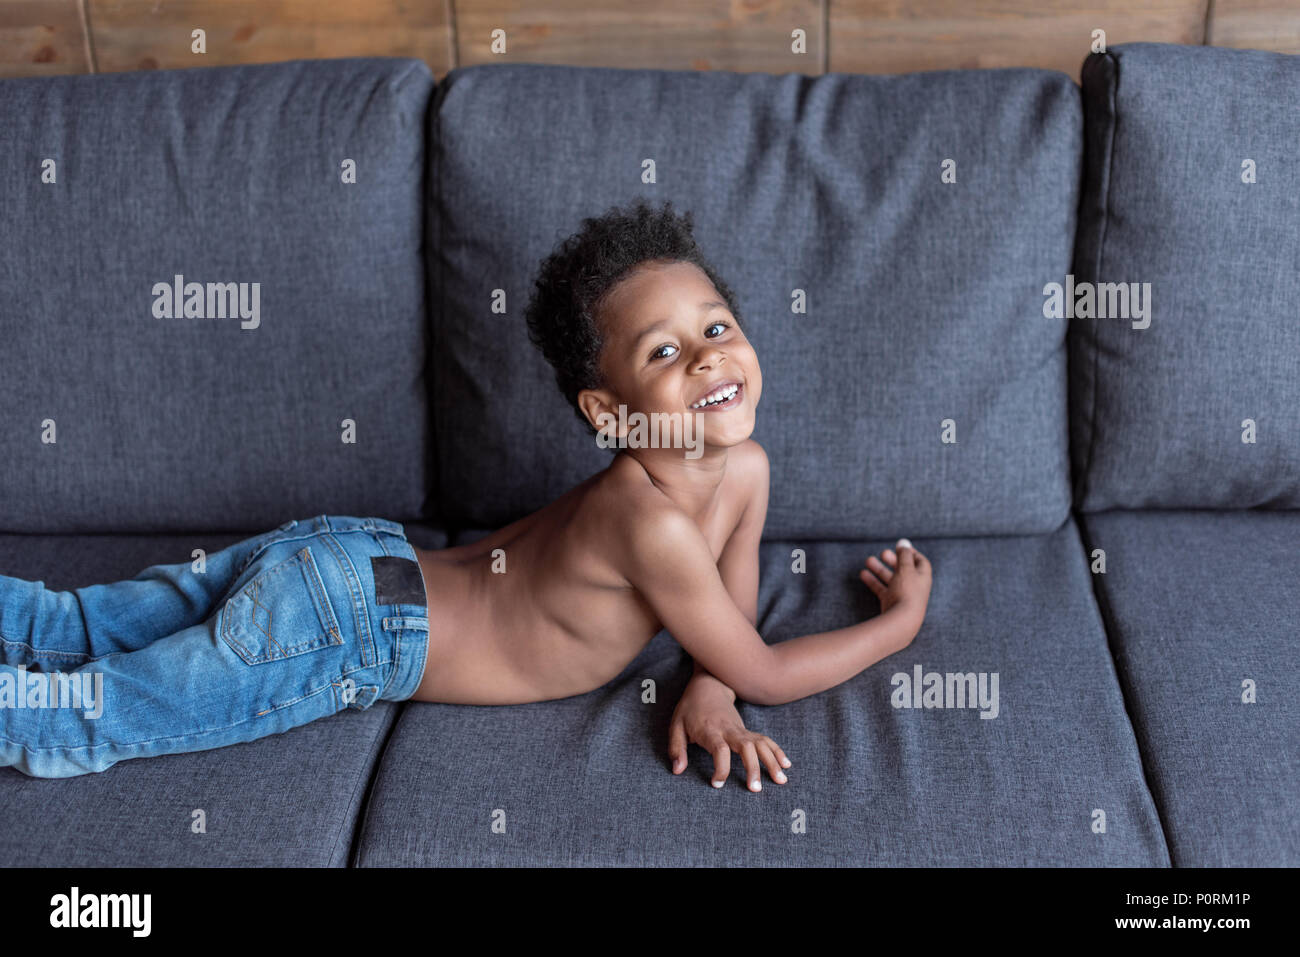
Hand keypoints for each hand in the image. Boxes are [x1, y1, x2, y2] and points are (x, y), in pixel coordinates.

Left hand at [669, 669, 790, 791]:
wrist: (708, 686)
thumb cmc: (690, 709)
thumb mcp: (676, 726)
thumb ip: (677, 749)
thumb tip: (678, 770)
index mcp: (710, 730)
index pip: (720, 749)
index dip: (721, 767)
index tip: (717, 783)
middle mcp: (729, 730)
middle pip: (746, 747)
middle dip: (753, 767)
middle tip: (756, 789)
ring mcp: (741, 729)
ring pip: (760, 743)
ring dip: (772, 761)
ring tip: (780, 781)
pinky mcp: (747, 730)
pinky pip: (765, 740)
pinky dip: (777, 751)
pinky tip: (785, 765)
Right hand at [859, 538, 931, 627]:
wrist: (901, 621)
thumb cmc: (907, 592)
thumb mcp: (906, 569)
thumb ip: (903, 555)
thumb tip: (903, 542)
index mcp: (923, 577)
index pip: (921, 562)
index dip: (911, 553)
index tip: (900, 547)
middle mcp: (914, 586)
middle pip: (904, 570)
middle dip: (893, 560)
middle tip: (883, 553)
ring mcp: (902, 596)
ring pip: (890, 579)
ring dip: (880, 569)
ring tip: (868, 560)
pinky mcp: (891, 604)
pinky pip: (882, 589)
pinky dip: (873, 581)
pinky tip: (863, 574)